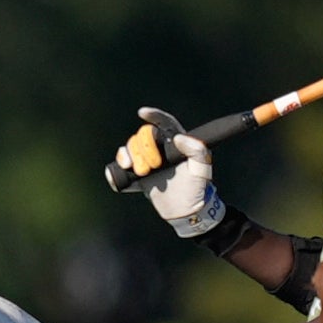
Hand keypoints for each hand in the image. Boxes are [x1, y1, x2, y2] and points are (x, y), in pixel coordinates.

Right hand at [109, 108, 224, 238]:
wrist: (184, 210)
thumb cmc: (196, 188)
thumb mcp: (202, 168)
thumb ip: (196, 149)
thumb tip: (178, 137)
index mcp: (176, 143)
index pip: (165, 123)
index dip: (154, 115)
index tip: (142, 113)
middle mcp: (160, 148)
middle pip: (144, 135)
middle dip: (144, 148)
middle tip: (152, 167)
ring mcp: (147, 159)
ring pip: (131, 146)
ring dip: (132, 156)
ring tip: (141, 173)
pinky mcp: (136, 172)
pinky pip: (122, 160)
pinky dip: (120, 162)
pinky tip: (125, 168)